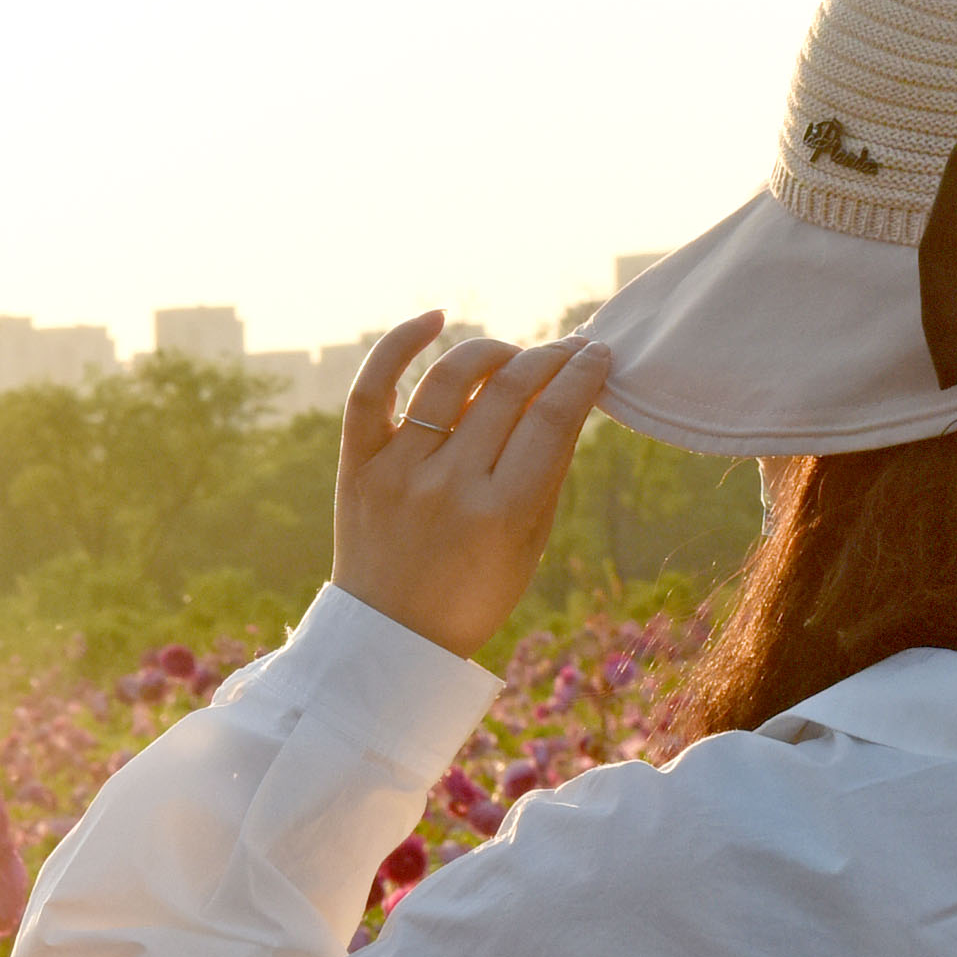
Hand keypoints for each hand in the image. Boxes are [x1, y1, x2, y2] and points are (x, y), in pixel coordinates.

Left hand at [331, 314, 612, 664]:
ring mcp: (398, 473)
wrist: (389, 638)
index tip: (598, 357)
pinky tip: (435, 318)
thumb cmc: (472, 592)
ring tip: (513, 358)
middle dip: (549, 357)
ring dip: (494, 351)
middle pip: (509, 388)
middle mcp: (448, 487)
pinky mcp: (357, 466)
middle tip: (566, 352)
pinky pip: (372, 388)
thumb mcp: (529, 543)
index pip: (554, 416)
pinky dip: (400, 343)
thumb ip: (549, 470)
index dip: (583, 375)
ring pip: (451, 376)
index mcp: (502, 514)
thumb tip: (570, 394)